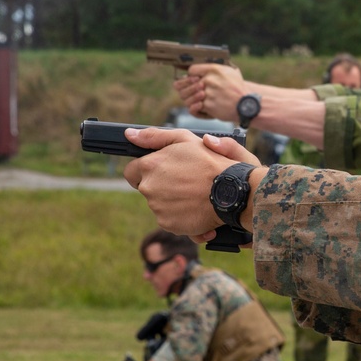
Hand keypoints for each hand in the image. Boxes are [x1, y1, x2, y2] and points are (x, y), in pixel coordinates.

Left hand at [123, 128, 264, 240]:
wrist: (232, 192)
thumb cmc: (211, 162)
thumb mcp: (185, 139)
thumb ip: (153, 136)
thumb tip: (129, 135)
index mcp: (150, 166)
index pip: (131, 172)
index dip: (145, 171)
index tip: (161, 172)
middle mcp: (149, 188)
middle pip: (147, 189)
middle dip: (162, 186)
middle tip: (185, 182)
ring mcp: (158, 208)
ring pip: (159, 205)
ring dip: (172, 201)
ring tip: (194, 195)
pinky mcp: (169, 224)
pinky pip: (170, 220)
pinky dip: (181, 216)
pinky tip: (196, 208)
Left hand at [173, 64, 246, 122]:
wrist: (246, 105)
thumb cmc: (238, 89)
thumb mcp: (230, 72)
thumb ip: (215, 70)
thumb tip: (200, 71)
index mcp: (214, 69)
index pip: (191, 70)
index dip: (190, 76)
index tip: (192, 81)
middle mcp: (209, 80)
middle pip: (186, 84)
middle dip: (186, 89)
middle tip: (189, 93)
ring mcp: (208, 93)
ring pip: (187, 97)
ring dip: (190, 100)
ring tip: (196, 101)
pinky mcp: (208, 105)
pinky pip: (193, 108)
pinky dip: (195, 109)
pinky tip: (199, 108)